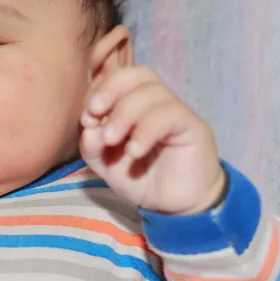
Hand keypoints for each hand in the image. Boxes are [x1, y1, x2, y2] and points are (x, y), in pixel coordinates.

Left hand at [80, 28, 225, 214]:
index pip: (120, 77)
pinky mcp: (193, 127)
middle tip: (94, 114)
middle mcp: (157, 102)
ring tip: (111, 140)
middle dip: (111, 90)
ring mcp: (176, 111)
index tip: (86, 118)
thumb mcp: (106, 165)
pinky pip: (170, 115)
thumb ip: (92, 146)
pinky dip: (146, 130)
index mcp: (135, 103)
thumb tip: (88, 127)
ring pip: (153, 92)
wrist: (175, 206)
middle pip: (138, 74)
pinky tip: (134, 152)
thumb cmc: (140, 179)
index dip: (100, 90)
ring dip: (125, 113)